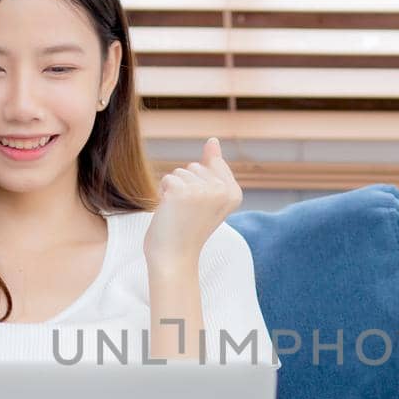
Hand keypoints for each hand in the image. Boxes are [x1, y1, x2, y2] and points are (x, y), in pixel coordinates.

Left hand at [144, 137, 242, 272]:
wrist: (174, 257)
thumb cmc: (188, 229)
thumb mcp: (207, 197)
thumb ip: (213, 168)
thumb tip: (213, 140)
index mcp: (235, 193)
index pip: (212, 164)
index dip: (199, 184)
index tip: (201, 208)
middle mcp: (223, 190)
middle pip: (195, 166)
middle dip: (186, 185)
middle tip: (188, 213)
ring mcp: (203, 191)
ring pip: (180, 172)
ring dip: (173, 191)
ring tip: (179, 213)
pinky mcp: (182, 192)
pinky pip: (167, 179)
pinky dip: (163, 195)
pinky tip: (170, 213)